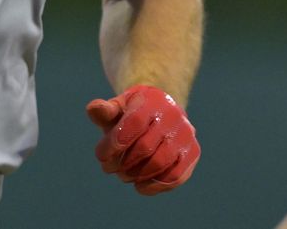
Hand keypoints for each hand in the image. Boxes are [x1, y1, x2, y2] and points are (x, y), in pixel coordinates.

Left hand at [85, 85, 199, 194]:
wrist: (161, 112)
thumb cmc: (132, 113)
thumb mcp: (118, 108)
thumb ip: (105, 110)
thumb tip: (93, 108)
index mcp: (152, 100)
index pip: (134, 123)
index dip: (114, 143)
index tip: (101, 156)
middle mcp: (173, 114)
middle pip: (144, 147)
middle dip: (122, 163)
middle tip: (110, 168)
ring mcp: (185, 134)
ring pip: (159, 163)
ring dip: (136, 175)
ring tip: (124, 175)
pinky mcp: (192, 152)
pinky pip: (175, 176)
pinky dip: (154, 185)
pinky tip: (140, 185)